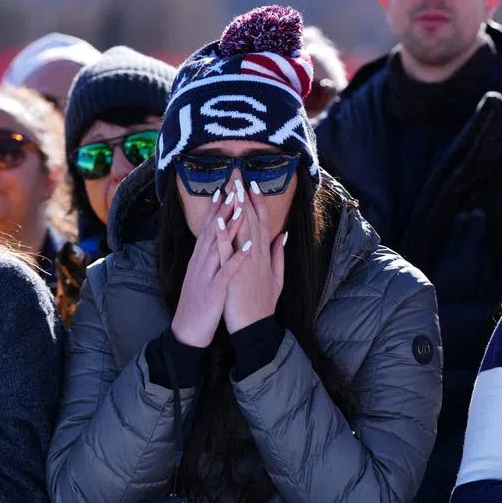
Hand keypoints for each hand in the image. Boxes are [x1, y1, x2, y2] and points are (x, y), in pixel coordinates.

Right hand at [170, 182, 248, 346]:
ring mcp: (207, 275)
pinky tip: (250, 246)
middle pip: (214, 231)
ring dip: (230, 226)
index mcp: (200, 260)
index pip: (209, 229)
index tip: (225, 189)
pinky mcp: (215, 290)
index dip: (217, 209)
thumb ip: (211, 260)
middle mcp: (201, 263)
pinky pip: (228, 271)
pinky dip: (238, 258)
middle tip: (233, 186)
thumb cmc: (199, 304)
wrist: (187, 331)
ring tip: (240, 206)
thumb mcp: (203, 277)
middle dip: (224, 208)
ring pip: (220, 246)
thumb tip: (216, 246)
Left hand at [223, 176, 284, 333]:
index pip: (261, 222)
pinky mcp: (234, 274)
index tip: (252, 184)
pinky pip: (228, 251)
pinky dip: (224, 235)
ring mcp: (246, 264)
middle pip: (252, 220)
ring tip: (232, 188)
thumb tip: (282, 235)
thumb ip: (279, 255)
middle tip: (240, 175)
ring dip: (237, 208)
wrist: (255, 328)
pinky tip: (219, 220)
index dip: (257, 202)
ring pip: (242, 231)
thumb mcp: (277, 278)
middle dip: (246, 197)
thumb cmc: (263, 305)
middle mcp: (257, 255)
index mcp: (265, 255)